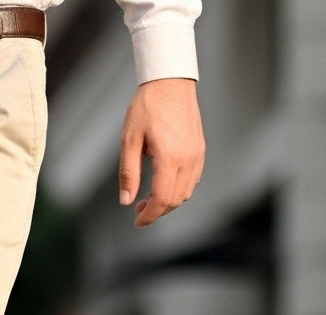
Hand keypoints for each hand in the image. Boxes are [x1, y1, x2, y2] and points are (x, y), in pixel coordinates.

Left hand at [119, 78, 204, 227]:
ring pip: (186, 193)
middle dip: (156, 211)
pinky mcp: (200, 149)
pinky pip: (193, 180)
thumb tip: (126, 201)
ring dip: (168, 202)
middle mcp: (188, 159)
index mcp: (169, 158)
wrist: (170, 81)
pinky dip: (178, 189)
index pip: (162, 200)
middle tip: (138, 210)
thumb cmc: (147, 106)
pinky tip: (164, 184)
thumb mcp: (129, 140)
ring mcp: (197, 154)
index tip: (137, 221)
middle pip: (175, 200)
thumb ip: (128, 173)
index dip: (149, 216)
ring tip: (149, 198)